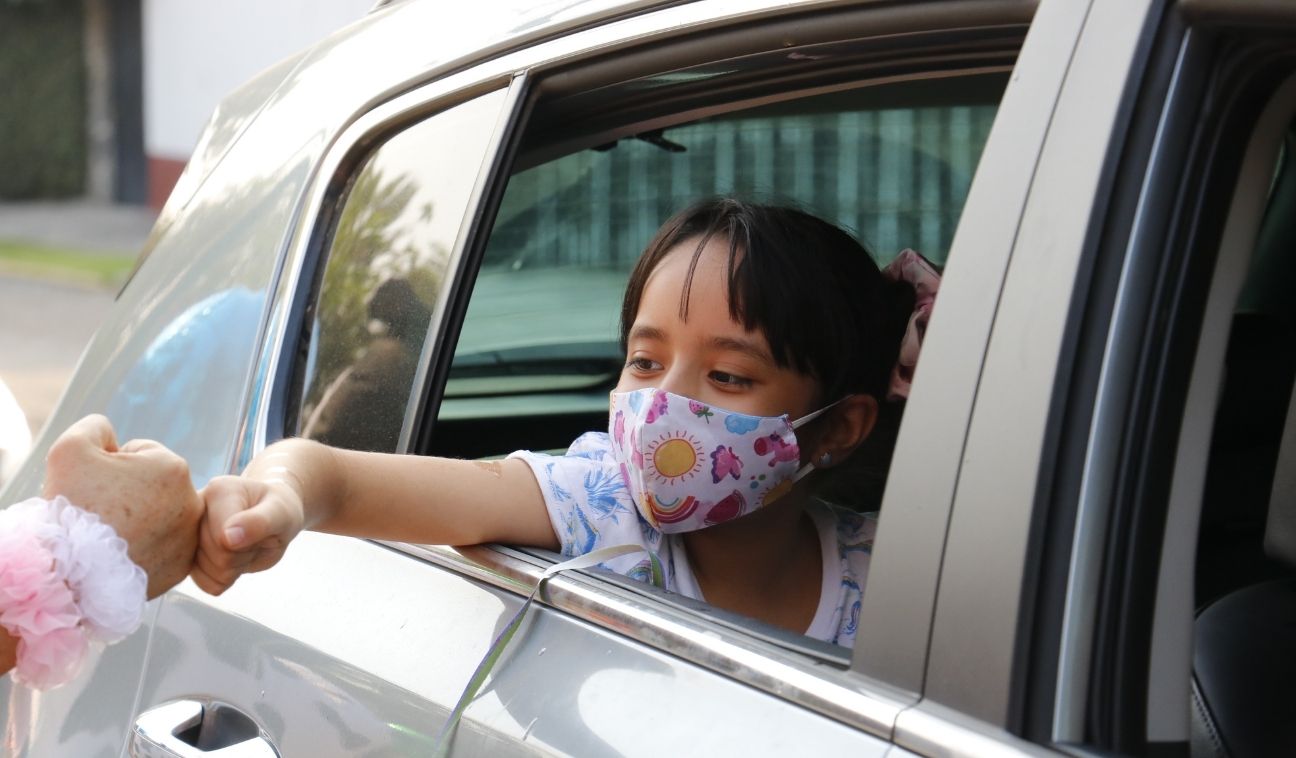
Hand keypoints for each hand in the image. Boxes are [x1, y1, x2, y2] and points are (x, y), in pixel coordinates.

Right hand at [42, 414, 202, 599]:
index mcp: (173, 469)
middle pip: (152, 485)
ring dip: (137, 519)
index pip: (141, 453)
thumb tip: (109, 432)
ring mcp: (189, 538)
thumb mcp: (72, 449)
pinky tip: (118, 555)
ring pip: (157, 516)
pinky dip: (142, 547)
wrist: (67, 574)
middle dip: (127, 492)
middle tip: (99, 512)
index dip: (110, 466)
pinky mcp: (179, 567)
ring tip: (107, 535)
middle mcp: (192, 503)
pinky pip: (158, 547)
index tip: (96, 488)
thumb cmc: (70, 508)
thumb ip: (95, 428)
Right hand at [192, 475, 304, 594]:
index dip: (247, 545)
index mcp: (218, 490)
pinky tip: (232, 558)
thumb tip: (228, 538)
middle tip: (254, 539)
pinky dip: (223, 578)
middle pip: (215, 556)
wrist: (271, 516)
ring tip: (243, 545)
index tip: (260, 529)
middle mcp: (194, 508)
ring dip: (233, 568)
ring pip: (205, 572)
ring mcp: (186, 532)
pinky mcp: (187, 553)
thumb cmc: (278, 510)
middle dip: (241, 556)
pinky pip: (202, 582)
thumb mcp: (281, 513)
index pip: (223, 537)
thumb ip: (259, 522)